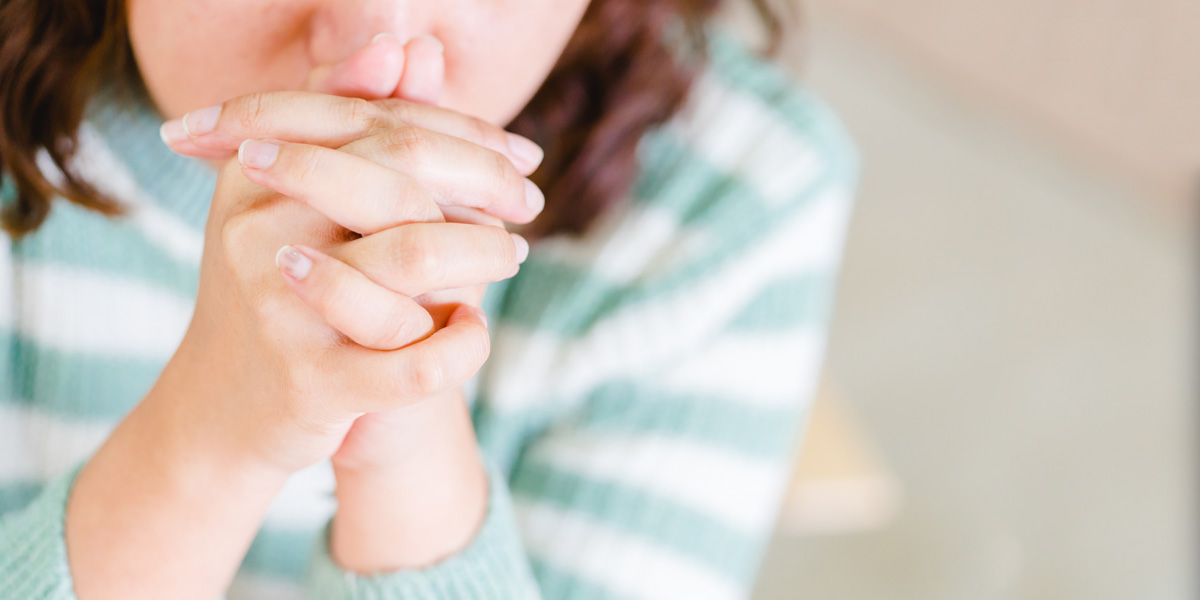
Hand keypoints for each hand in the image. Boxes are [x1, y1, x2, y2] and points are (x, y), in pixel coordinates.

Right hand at [157, 91, 537, 478]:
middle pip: (400, 174)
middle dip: (485, 182)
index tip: (521, 154)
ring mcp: (283, 309)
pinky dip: (466, 344)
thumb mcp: (299, 200)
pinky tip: (475, 328)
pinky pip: (417, 362)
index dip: (464, 131)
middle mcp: (259, 230)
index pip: (380, 122)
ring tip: (512, 255)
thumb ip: (351, 123)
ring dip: (485, 252)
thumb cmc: (284, 288)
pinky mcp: (314, 384)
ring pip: (416, 256)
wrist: (227, 407)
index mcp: (256, 172)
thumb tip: (407, 44)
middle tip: (528, 202)